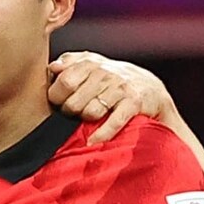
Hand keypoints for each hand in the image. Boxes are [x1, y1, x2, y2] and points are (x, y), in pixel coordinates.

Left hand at [47, 51, 174, 144]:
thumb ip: (70, 63)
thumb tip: (53, 67)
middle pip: (74, 100)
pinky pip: (114, 121)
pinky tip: (93, 141)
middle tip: (73, 114)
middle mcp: (105, 73)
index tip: (58, 102)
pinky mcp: (133, 103)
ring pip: (90, 112)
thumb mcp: (91, 64)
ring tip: (87, 120)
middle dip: (70, 111)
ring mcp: (120, 88)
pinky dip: (102, 134)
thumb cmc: (112, 79)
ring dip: (86, 121)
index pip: (64, 81)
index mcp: (91, 63)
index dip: (57, 96)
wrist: (150, 88)